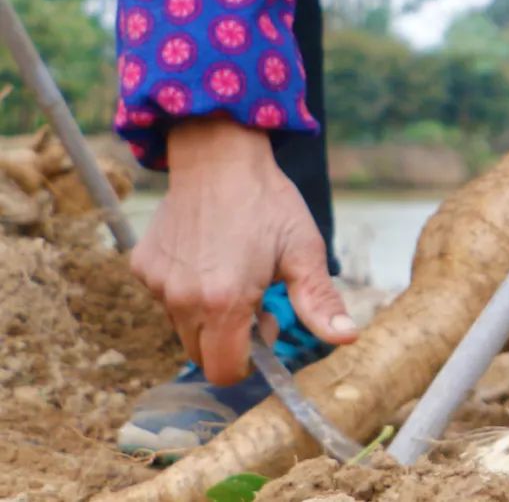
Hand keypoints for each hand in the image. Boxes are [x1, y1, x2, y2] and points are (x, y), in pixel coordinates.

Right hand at [130, 117, 356, 384]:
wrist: (218, 154)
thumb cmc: (266, 200)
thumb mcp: (303, 249)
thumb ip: (319, 301)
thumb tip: (347, 339)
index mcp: (224, 303)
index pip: (224, 371)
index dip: (248, 359)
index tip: (264, 324)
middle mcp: (183, 300)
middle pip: (201, 354)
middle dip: (227, 338)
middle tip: (252, 294)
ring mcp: (158, 283)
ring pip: (182, 325)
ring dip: (205, 313)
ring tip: (230, 268)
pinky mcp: (143, 266)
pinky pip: (164, 296)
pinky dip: (184, 287)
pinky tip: (204, 251)